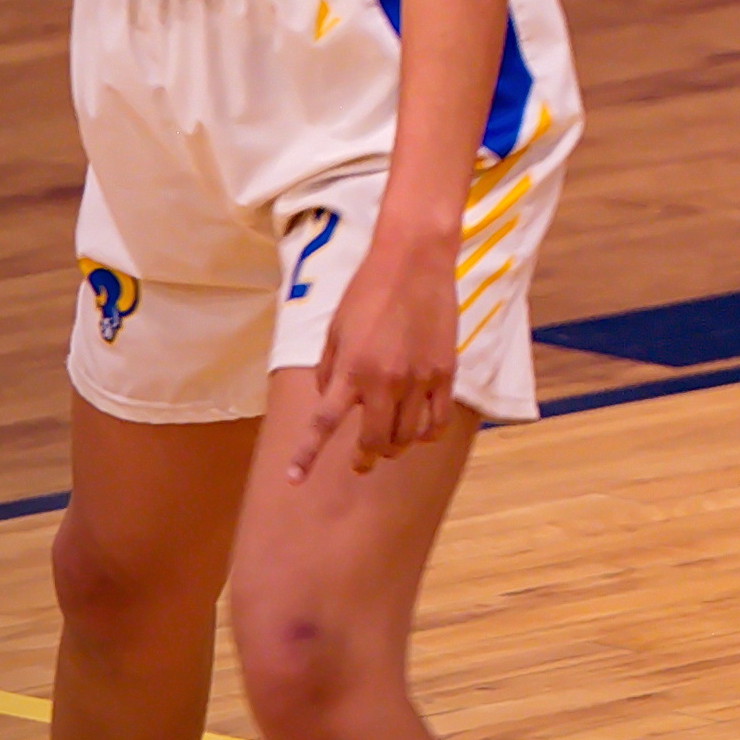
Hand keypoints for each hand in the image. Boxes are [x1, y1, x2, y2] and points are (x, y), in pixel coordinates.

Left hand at [284, 235, 460, 481]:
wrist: (415, 261)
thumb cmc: (368, 290)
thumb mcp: (334, 329)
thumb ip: (330, 370)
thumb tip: (333, 399)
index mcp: (351, 370)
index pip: (324, 424)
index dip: (307, 455)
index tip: (294, 479)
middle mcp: (385, 381)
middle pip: (375, 442)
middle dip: (365, 458)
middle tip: (362, 461)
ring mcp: (419, 379)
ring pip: (408, 437)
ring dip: (396, 447)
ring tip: (391, 443)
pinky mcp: (445, 372)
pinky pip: (438, 420)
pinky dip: (427, 434)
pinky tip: (420, 430)